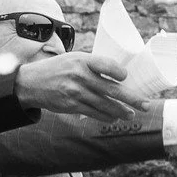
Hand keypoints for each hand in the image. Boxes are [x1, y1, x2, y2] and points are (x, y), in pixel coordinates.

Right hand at [14, 51, 135, 120]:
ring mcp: (76, 92)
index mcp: (82, 60)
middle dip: (132, 99)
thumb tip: (121, 77)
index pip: (108, 65)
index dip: (120, 73)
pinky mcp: (72, 105)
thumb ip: (94, 66)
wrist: (30, 82)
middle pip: (112, 89)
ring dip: (121, 111)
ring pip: (106, 105)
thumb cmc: (58, 69)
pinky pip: (95, 113)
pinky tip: (114, 117)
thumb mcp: (74, 59)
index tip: (126, 77)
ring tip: (131, 114)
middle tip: (146, 104)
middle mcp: (80, 76)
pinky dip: (107, 116)